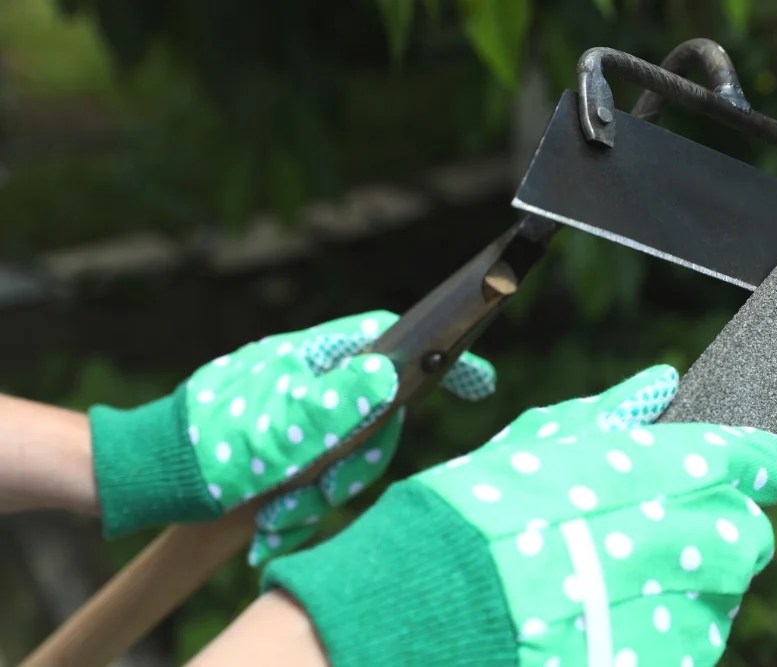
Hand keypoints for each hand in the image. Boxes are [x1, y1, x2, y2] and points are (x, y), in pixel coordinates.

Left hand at [89, 310, 494, 564]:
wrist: (153, 474)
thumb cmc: (214, 441)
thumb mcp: (284, 426)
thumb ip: (341, 401)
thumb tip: (391, 372)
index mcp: (317, 356)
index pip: (392, 341)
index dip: (439, 357)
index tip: (480, 381)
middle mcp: (317, 380)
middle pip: (378, 417)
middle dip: (354, 464)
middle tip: (319, 489)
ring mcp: (305, 415)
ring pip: (350, 455)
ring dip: (319, 493)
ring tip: (279, 512)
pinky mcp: (292, 449)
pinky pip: (322, 477)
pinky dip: (301, 505)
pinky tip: (272, 522)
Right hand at [262, 364, 776, 666]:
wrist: (434, 612)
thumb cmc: (477, 516)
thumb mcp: (538, 447)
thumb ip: (612, 415)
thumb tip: (661, 383)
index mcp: (665, 473)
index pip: (756, 461)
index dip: (760, 464)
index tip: (762, 469)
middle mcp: (689, 541)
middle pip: (747, 536)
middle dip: (717, 530)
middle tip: (658, 533)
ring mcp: (680, 615)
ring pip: (720, 599)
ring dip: (685, 588)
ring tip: (611, 587)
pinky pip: (688, 652)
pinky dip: (661, 638)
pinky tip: (606, 627)